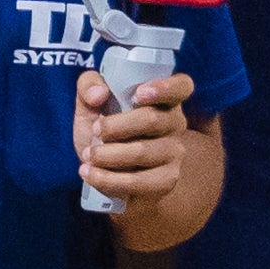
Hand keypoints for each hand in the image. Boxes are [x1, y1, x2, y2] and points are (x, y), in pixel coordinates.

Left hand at [71, 71, 199, 206]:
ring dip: (107, 154)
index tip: (139, 94)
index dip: (165, 87)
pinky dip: (107, 179)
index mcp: (162, 99)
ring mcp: (173, 154)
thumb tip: (99, 94)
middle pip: (152, 119)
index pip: (181, 86)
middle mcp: (175, 124)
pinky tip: (89, 173)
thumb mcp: (89, 104)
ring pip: (142, 152)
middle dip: (116, 126)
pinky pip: (138, 182)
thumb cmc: (103, 132)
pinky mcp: (165, 181)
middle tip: (95, 130)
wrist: (100, 173)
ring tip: (88, 155)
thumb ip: (88, 86)